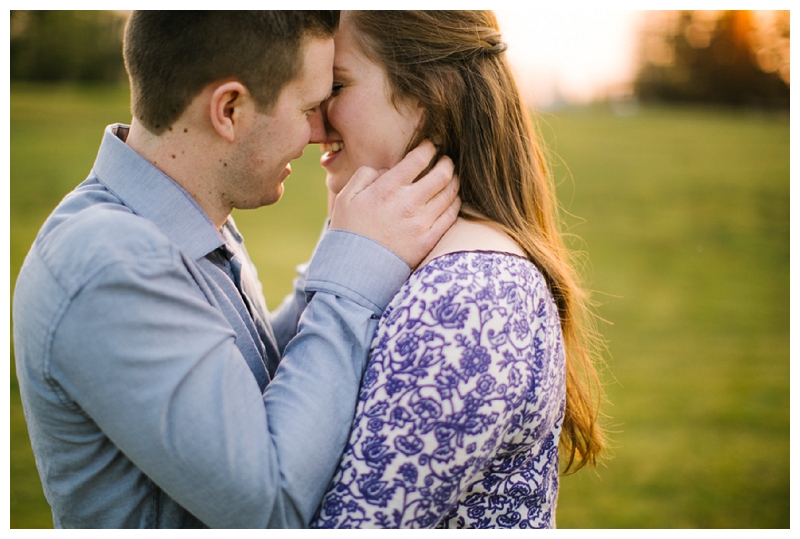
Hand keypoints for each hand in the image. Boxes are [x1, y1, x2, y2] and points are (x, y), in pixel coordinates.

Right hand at [329, 141, 459, 268]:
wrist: (356, 269)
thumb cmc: (349, 231)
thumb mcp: (347, 197)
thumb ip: (365, 175)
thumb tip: (385, 170)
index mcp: (388, 188)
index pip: (419, 159)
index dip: (429, 148)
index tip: (431, 147)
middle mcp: (408, 203)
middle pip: (442, 174)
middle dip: (447, 163)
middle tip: (446, 161)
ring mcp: (421, 222)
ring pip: (450, 194)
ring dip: (453, 182)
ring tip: (450, 179)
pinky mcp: (429, 240)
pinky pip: (451, 216)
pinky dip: (455, 204)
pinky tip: (451, 200)